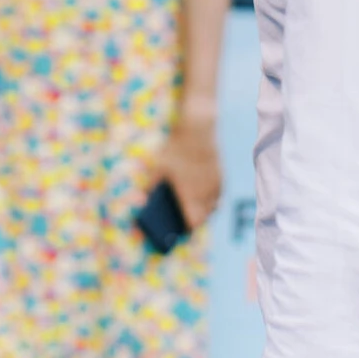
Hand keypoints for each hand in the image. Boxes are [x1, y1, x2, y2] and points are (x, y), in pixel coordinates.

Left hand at [158, 116, 222, 230]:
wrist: (198, 128)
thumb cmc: (175, 149)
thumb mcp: (158, 167)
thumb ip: (149, 187)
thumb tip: (137, 202)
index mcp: (192, 195)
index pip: (194, 223)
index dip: (187, 228)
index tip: (178, 229)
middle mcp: (207, 193)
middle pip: (204, 217)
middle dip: (195, 219)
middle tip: (182, 218)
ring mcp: (216, 185)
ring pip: (214, 206)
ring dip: (204, 209)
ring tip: (191, 206)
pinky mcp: (221, 175)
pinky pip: (218, 194)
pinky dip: (210, 198)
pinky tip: (199, 191)